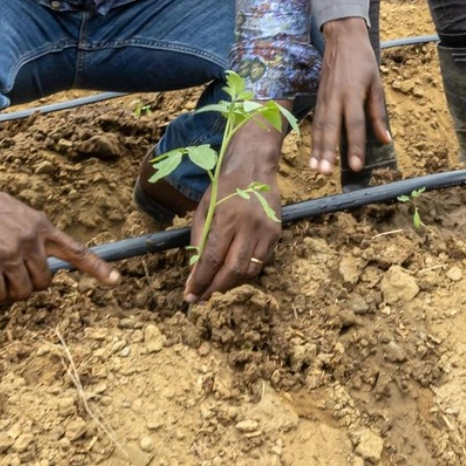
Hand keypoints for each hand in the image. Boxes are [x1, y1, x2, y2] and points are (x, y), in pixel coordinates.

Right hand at [0, 178, 117, 303]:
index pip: (75, 250)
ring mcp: (10, 253)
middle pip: (43, 282)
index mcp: (39, 225)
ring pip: (21, 292)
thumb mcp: (13, 212)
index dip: (97, 269)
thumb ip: (27, 234)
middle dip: (27, 286)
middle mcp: (30, 240)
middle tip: (6, 278)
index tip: (116, 282)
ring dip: (5, 292)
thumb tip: (30, 262)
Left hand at [185, 123, 284, 303]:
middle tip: (202, 298)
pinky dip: (246, 273)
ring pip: (249, 271)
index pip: (212, 258)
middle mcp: (249, 226)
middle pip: (233, 270)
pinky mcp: (276, 234)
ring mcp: (266, 231)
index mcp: (226, 217)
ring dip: (231, 284)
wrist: (254, 167)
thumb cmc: (224, 187)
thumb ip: (199, 239)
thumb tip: (194, 271)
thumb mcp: (204, 208)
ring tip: (216, 289)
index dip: (200, 281)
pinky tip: (233, 274)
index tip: (189, 295)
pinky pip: (261, 263)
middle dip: (215, 289)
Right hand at [311, 18, 391, 174]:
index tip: (355, 166)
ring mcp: (324, 97)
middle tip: (325, 172)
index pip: (355, 124)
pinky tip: (313, 154)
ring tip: (316, 169)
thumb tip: (385, 139)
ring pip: (319, 127)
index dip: (355, 146)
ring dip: (317, 149)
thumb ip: (378, 113)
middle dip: (328, 151)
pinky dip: (314, 139)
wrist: (342, 38)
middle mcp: (336, 97)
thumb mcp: (376, 84)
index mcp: (353, 92)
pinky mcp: (319, 98)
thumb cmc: (363, 60)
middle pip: (331, 128)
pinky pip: (316, 122)